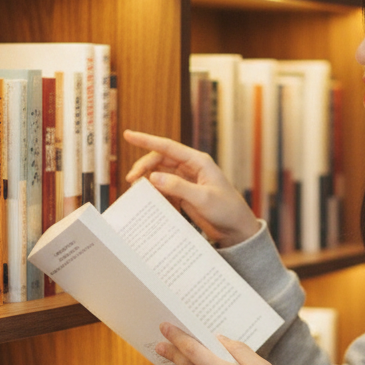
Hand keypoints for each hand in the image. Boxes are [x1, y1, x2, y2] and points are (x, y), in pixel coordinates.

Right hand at [124, 131, 259, 247]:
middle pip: (159, 160)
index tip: (128, 135)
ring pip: (159, 174)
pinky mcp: (183, 194)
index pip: (167, 147)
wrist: (236, 229)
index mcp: (198, 161)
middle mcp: (191, 168)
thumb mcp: (203, 198)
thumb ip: (178, 187)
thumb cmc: (227, 210)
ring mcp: (186, 181)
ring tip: (138, 192)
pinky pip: (164, 189)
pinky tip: (152, 203)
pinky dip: (156, 194)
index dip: (146, 139)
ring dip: (148, 181)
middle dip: (143, 168)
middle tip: (132, 181)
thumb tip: (153, 177)